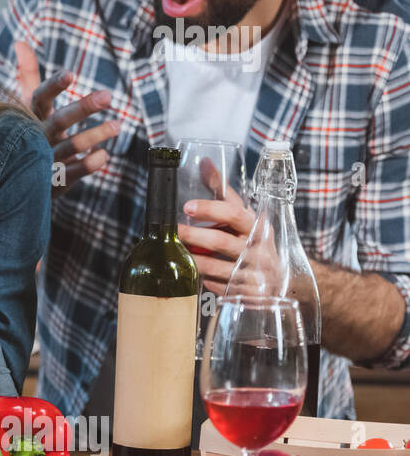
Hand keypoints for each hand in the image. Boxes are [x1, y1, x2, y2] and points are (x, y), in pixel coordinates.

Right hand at [15, 41, 118, 194]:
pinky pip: (71, 174)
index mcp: (30, 117)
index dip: (53, 87)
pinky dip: (87, 165)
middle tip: (108, 96)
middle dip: (83, 108)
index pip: (39, 98)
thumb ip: (27, 75)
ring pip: (69, 147)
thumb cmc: (24, 134)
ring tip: (117, 125)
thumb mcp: (25, 105)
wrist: (8, 180)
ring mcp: (44, 160)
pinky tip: (103, 156)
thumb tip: (22, 43)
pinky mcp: (53, 182)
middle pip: (59, 121)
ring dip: (93, 136)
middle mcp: (36, 137)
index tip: (69, 75)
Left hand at [177, 166, 255, 294]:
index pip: (233, 213)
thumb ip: (223, 192)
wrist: (282, 280)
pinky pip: (216, 286)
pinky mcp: (243, 293)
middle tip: (173, 231)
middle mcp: (256, 249)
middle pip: (220, 241)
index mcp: (256, 226)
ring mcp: (251, 273)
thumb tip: (205, 163)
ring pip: (215, 267)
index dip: (210, 209)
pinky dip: (202, 278)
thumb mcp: (244, 216)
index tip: (187, 206)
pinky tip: (192, 272)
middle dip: (193, 236)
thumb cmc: (255, 241)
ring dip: (192, 259)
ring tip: (176, 252)